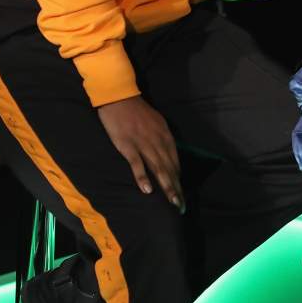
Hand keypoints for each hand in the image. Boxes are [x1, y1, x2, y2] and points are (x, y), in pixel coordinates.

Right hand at [97, 96, 183, 211]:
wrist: (120, 98)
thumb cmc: (137, 111)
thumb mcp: (157, 122)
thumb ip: (162, 138)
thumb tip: (168, 155)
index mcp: (165, 135)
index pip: (174, 160)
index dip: (178, 177)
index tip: (182, 192)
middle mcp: (158, 141)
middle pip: (169, 167)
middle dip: (176, 186)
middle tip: (181, 204)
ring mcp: (143, 144)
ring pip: (158, 168)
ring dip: (166, 185)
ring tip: (172, 201)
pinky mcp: (128, 146)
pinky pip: (137, 164)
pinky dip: (142, 177)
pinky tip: (147, 189)